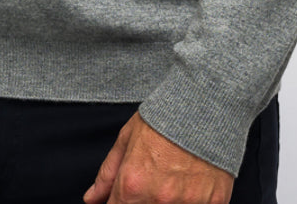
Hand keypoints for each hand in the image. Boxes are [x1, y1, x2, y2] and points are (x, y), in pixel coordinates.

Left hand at [84, 112, 233, 203]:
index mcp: (132, 184)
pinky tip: (190, 185)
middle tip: (150, 183)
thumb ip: (107, 174)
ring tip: (171, 181)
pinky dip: (191, 201)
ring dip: (167, 202)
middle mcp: (159, 199)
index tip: (124, 198)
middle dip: (141, 202)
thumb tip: (92, 199)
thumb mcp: (127, 139)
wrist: (204, 103)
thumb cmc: (165, 118)